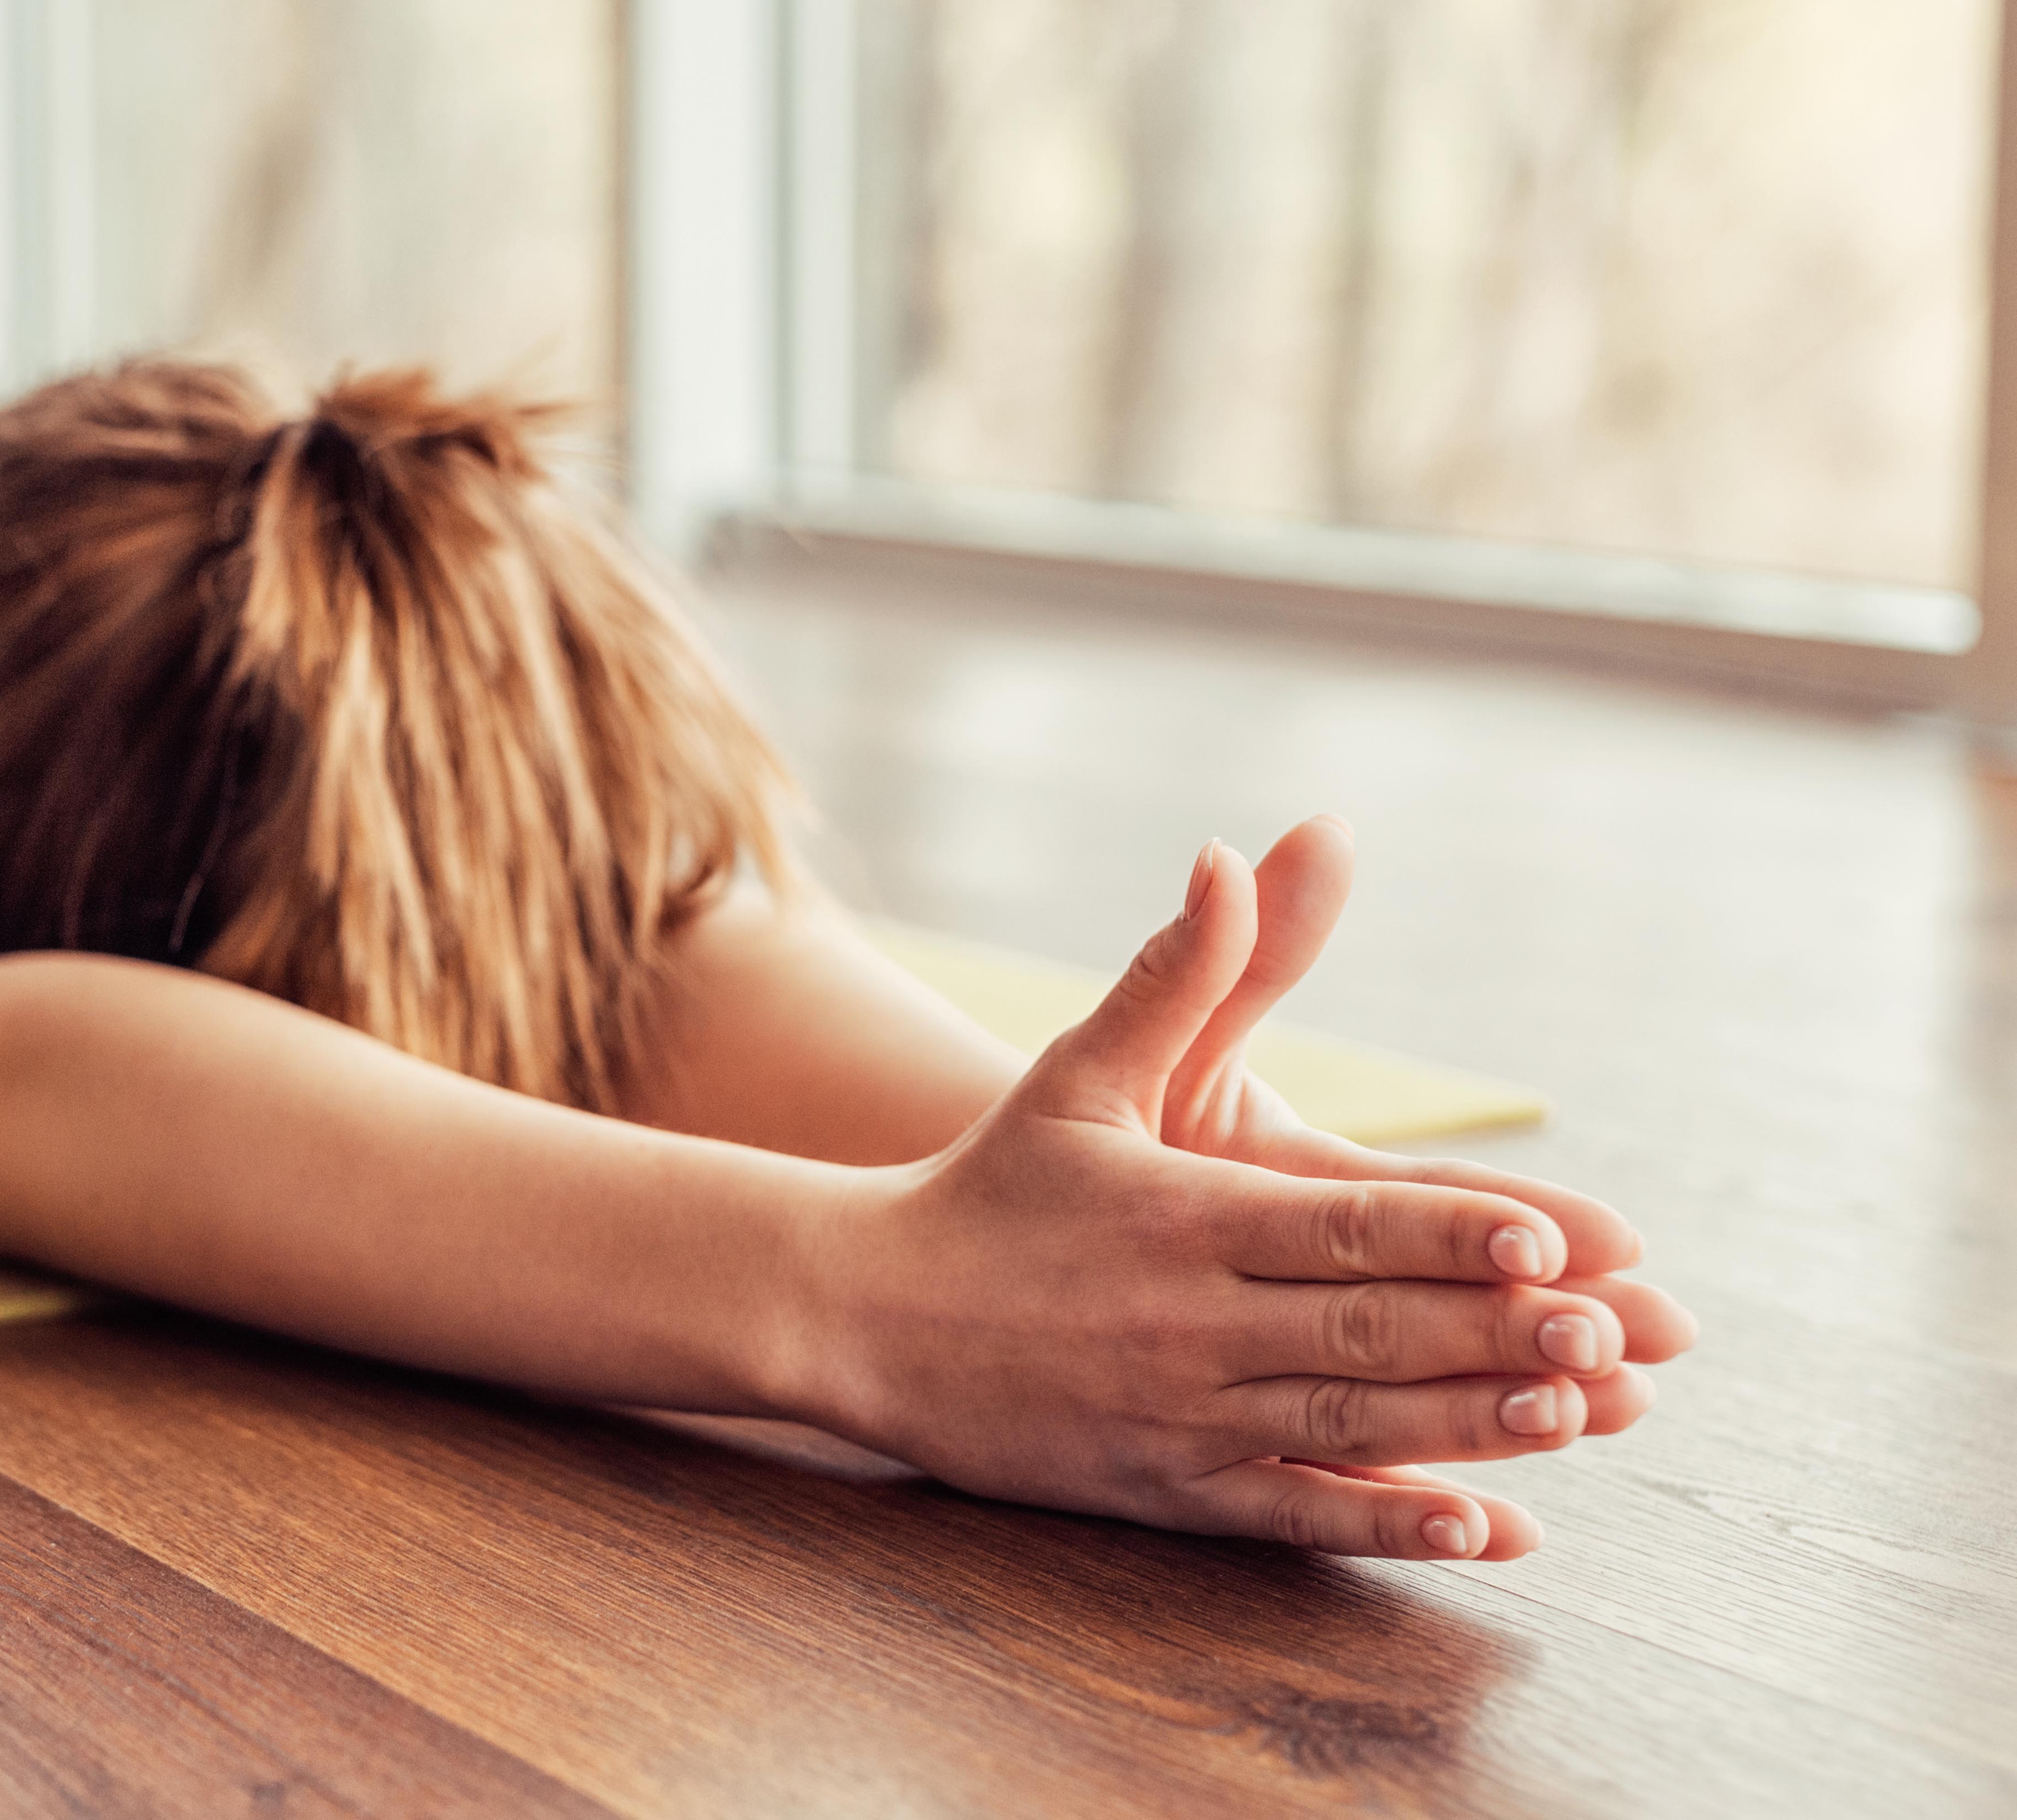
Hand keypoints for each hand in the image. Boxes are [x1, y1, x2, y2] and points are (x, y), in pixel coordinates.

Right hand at [784, 834, 1686, 1558]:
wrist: (859, 1313)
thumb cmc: (988, 1185)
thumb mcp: (1079, 1071)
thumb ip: (1176, 972)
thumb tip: (1236, 851)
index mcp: (1182, 1215)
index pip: (1341, 1221)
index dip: (1450, 1228)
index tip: (1554, 1234)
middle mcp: (1188, 1319)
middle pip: (1367, 1328)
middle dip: (1497, 1332)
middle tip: (1621, 1334)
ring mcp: (1177, 1413)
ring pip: (1348, 1425)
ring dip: (1471, 1425)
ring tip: (1584, 1418)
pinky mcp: (1162, 1488)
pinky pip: (1292, 1514)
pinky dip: (1389, 1525)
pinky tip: (1486, 1529)